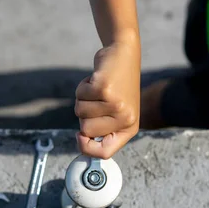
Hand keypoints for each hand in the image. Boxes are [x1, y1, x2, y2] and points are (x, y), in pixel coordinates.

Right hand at [75, 37, 139, 158]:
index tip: (79, 138)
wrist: (124, 55)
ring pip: (80, 112)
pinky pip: (80, 95)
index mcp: (129, 128)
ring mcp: (115, 104)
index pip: (105, 152)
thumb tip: (83, 142)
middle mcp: (125, 118)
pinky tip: (95, 79)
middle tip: (98, 100)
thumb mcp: (117, 111)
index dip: (87, 149)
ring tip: (98, 89)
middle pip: (86, 130)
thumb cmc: (118, 86)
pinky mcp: (104, 89)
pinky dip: (82, 86)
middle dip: (84, 115)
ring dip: (83, 99)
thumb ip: (104, 128)